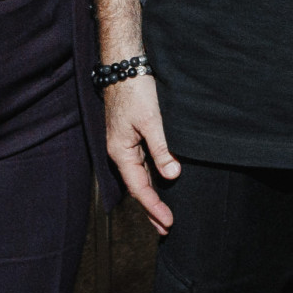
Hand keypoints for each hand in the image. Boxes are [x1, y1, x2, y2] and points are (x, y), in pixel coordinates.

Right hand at [104, 74, 179, 233]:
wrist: (123, 64)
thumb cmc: (135, 88)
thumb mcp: (152, 120)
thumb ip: (162, 149)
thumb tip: (172, 175)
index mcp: (121, 151)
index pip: (139, 187)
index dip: (154, 207)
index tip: (168, 223)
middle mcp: (120, 150)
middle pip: (138, 186)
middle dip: (151, 208)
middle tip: (165, 229)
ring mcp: (125, 142)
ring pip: (140, 175)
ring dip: (152, 194)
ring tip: (162, 214)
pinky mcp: (131, 133)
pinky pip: (141, 162)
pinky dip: (151, 176)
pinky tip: (160, 181)